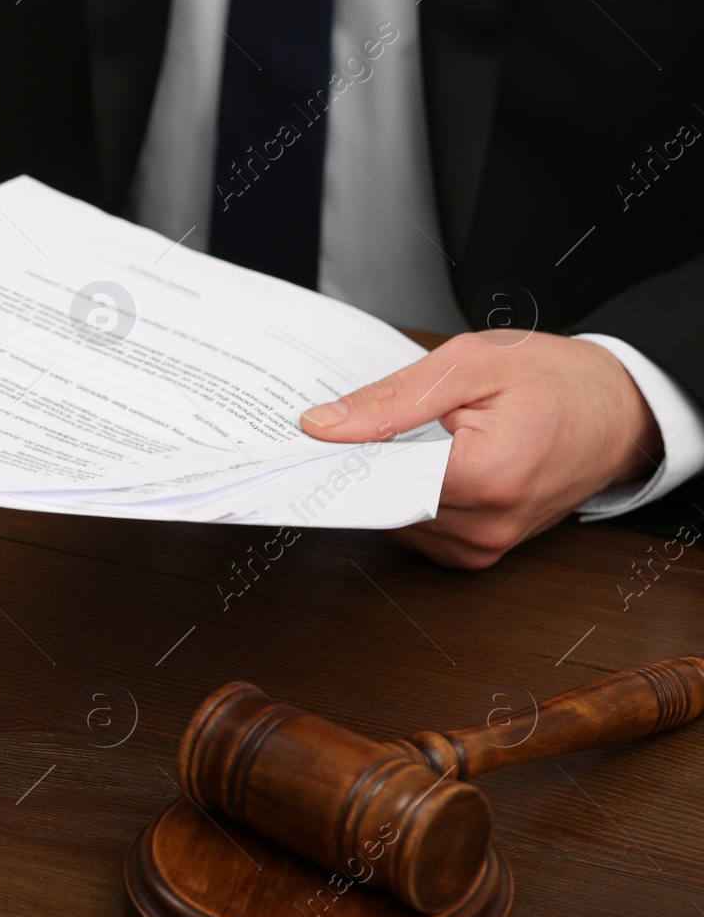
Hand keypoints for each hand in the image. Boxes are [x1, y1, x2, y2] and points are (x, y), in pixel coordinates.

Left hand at [299, 330, 661, 567]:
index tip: (297, 452)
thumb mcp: (470, 365)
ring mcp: (484, 546)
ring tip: (383, 442)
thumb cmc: (556, 380)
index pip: (379, 483)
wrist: (619, 410)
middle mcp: (485, 526)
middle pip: (383, 505)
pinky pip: (418, 529)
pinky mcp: (480, 552)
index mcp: (485, 478)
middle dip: (354, 470)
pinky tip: (408, 465)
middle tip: (327, 436)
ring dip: (381, 485)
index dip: (334, 464)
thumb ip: (391, 400)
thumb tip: (323, 427)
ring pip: (395, 521)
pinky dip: (403, 498)